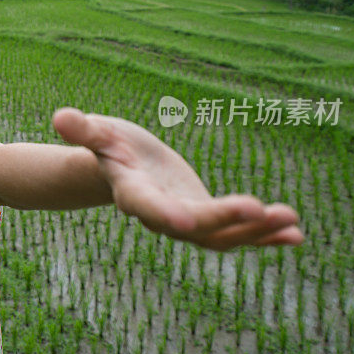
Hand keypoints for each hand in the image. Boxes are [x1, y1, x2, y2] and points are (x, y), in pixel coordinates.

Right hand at [52, 108, 303, 251]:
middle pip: (193, 225)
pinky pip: (236, 232)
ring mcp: (186, 220)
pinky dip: (263, 235)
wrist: (123, 167)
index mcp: (133, 193)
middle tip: (260, 208)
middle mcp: (160, 214)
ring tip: (290, 221)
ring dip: (255, 231)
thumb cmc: (108, 144)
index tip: (187, 221)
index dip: (166, 214)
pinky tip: (294, 232)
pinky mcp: (206, 217)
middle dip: (226, 220)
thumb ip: (83, 130)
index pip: (148, 207)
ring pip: (220, 236)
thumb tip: (59, 116)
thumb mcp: (98, 132)